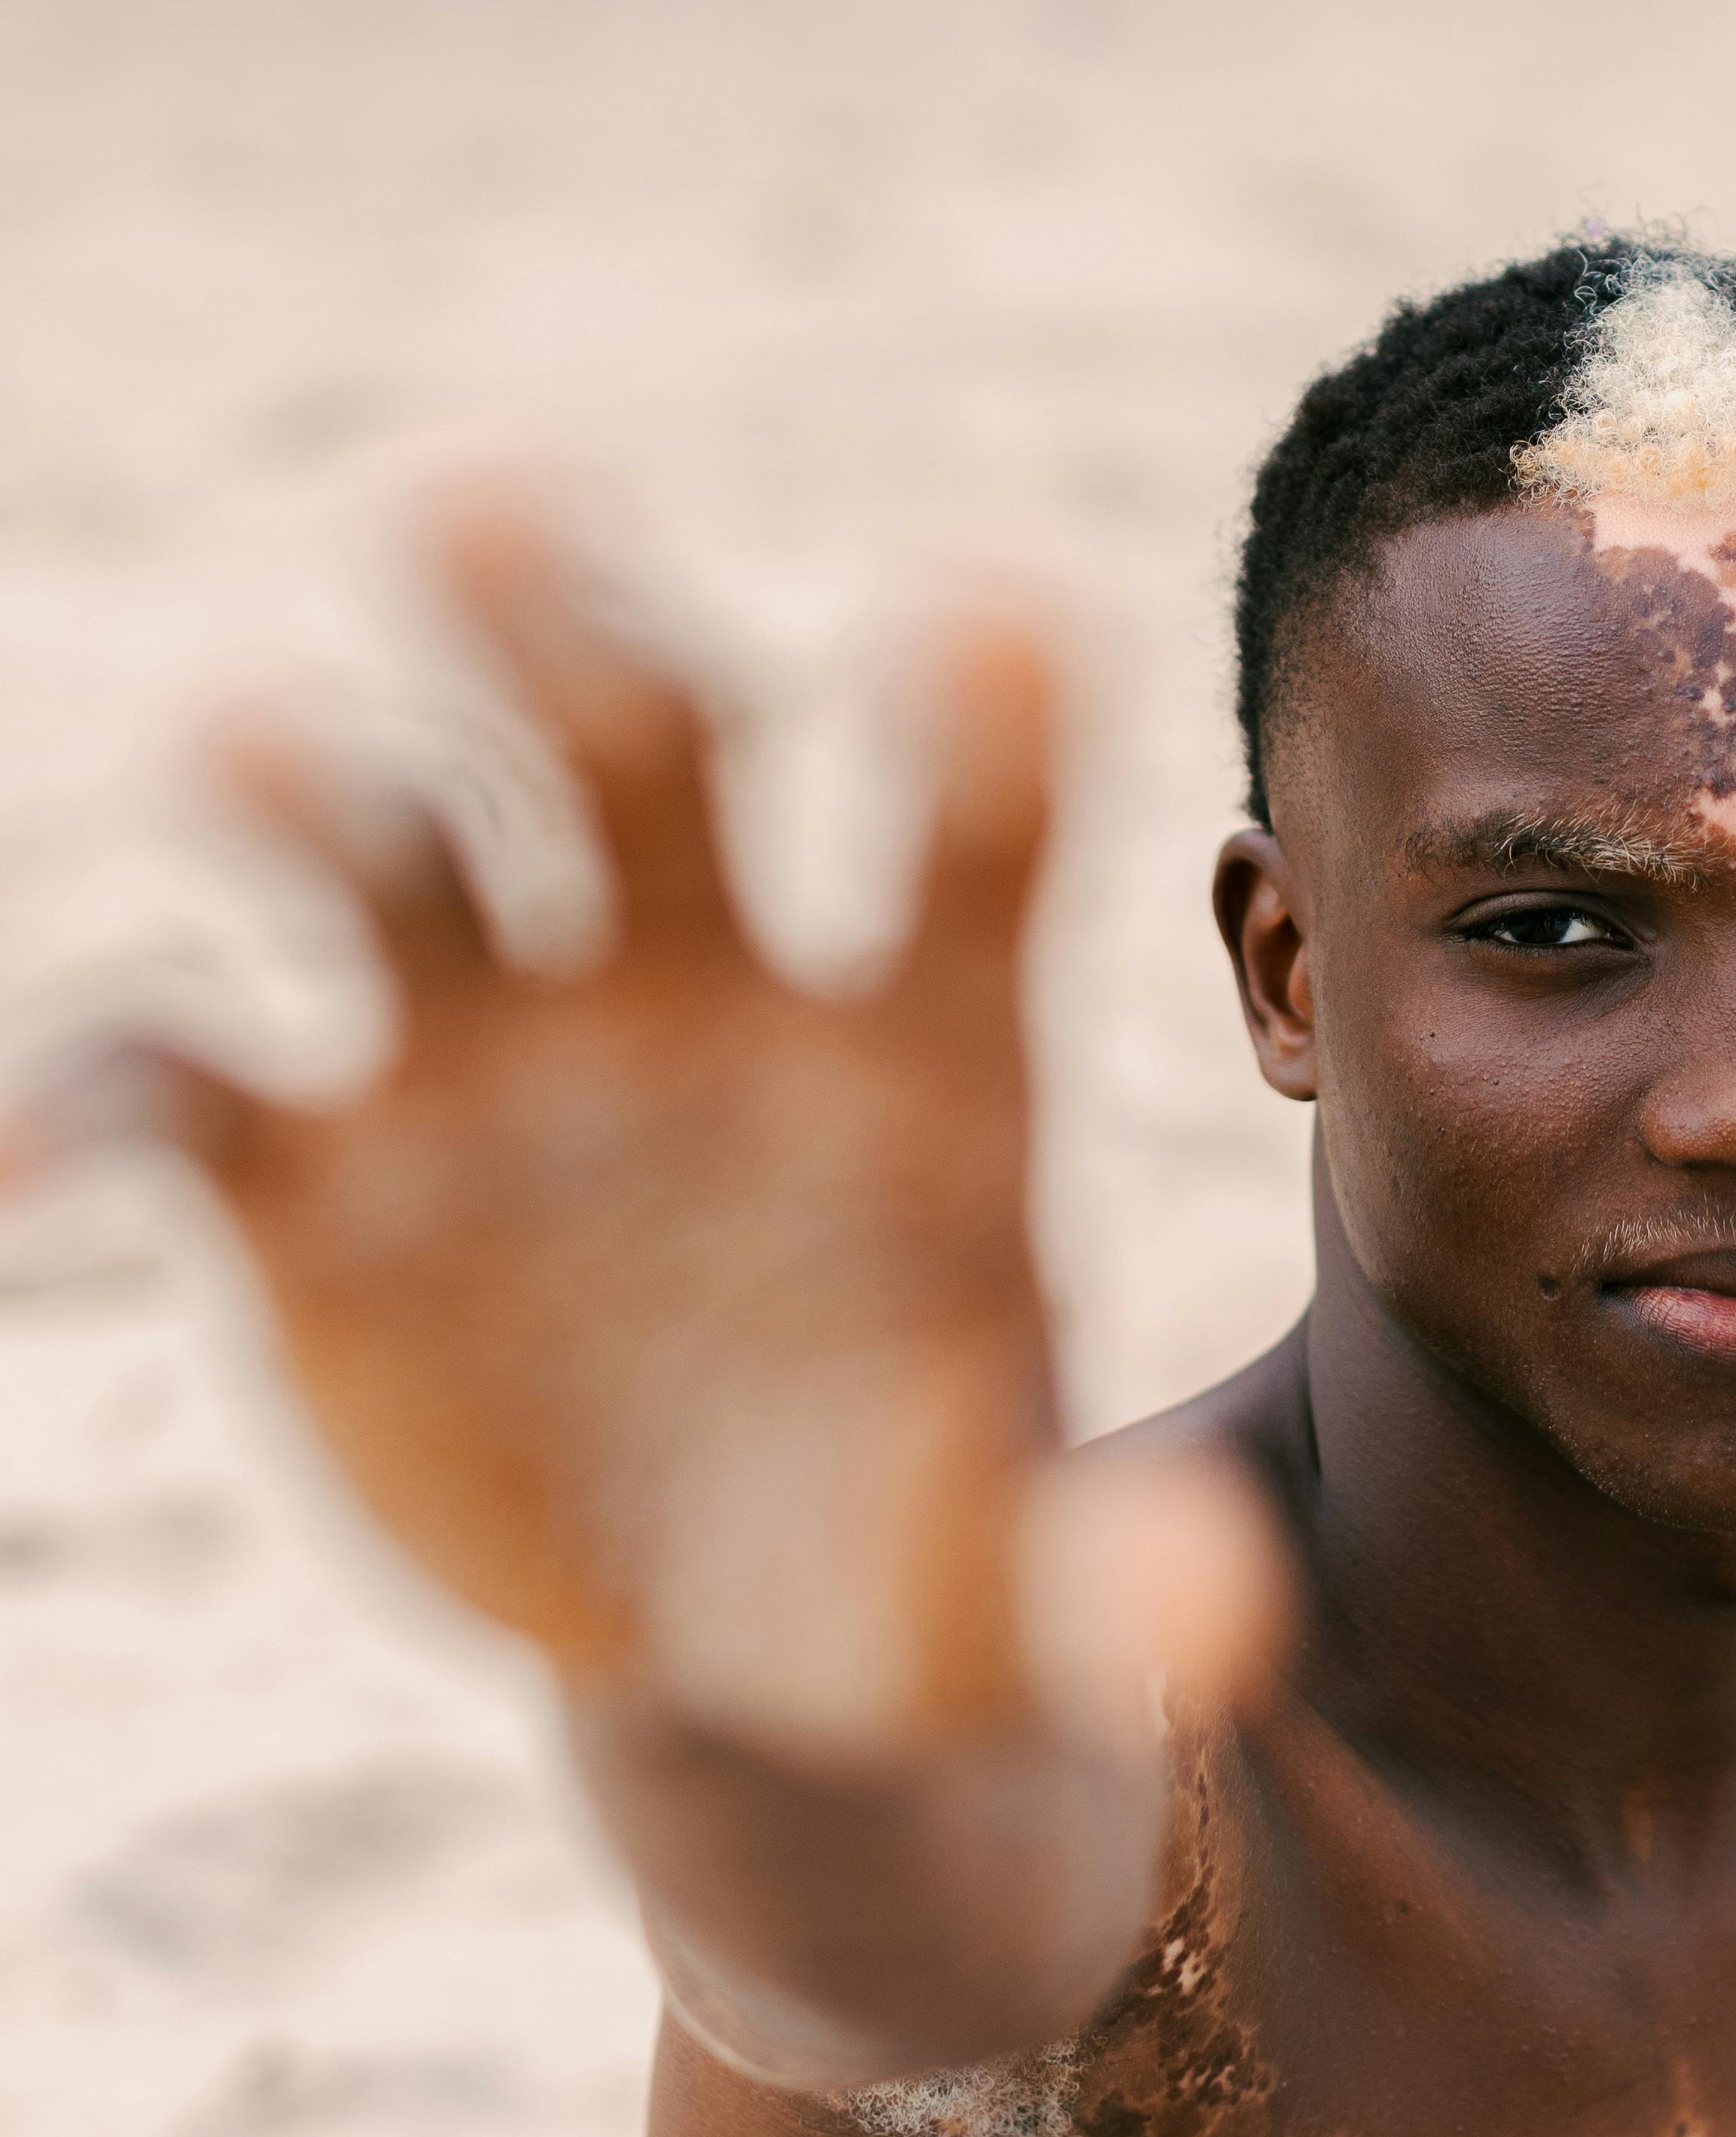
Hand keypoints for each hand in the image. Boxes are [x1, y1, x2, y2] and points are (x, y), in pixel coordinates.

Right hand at [5, 507, 1279, 1759]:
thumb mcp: (1013, 1601)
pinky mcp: (315, 1179)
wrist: (733, 1621)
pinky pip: (180, 1079)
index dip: (979, 718)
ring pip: (387, 844)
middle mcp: (695, 993)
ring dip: (306, 778)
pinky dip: (95, 1088)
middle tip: (489, 511)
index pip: (964, 834)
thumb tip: (1217, 1625)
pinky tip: (29, 1169)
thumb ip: (1103, 1591)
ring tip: (257, 759)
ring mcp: (491, 1064)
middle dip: (570, 620)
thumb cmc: (913, 1560)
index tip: (994, 611)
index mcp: (915, 1053)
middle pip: (635, 739)